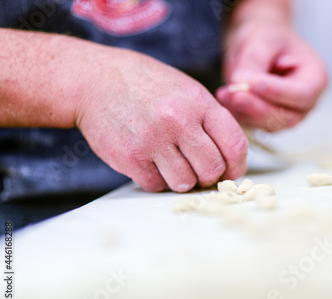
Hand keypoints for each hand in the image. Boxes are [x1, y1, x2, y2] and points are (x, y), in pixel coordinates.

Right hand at [75, 48, 247, 192]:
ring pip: (185, 182)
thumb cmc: (146, 86)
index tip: (230, 172)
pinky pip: (156, 185)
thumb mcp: (186, 90)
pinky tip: (149, 162)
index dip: (236, 166)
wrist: (95, 80)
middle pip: (212, 170)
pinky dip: (156, 180)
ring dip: (181, 179)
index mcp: (199, 103)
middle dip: (208, 177)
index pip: (235, 145)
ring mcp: (153, 140)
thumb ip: (210, 120)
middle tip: (198, 171)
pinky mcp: (130, 157)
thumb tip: (230, 159)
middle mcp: (179, 121)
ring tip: (171, 163)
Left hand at [216, 19, 327, 131]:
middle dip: (257, 106)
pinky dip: (238, 113)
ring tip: (224, 93)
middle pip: (286, 116)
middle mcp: (305, 103)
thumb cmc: (268, 36)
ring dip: (244, 111)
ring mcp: (287, 115)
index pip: (301, 93)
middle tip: (233, 93)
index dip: (277, 91)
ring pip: (268, 124)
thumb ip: (254, 60)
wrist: (258, 44)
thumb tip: (240, 82)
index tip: (253, 83)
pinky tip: (225, 97)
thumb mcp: (262, 38)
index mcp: (315, 78)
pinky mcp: (268, 121)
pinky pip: (254, 124)